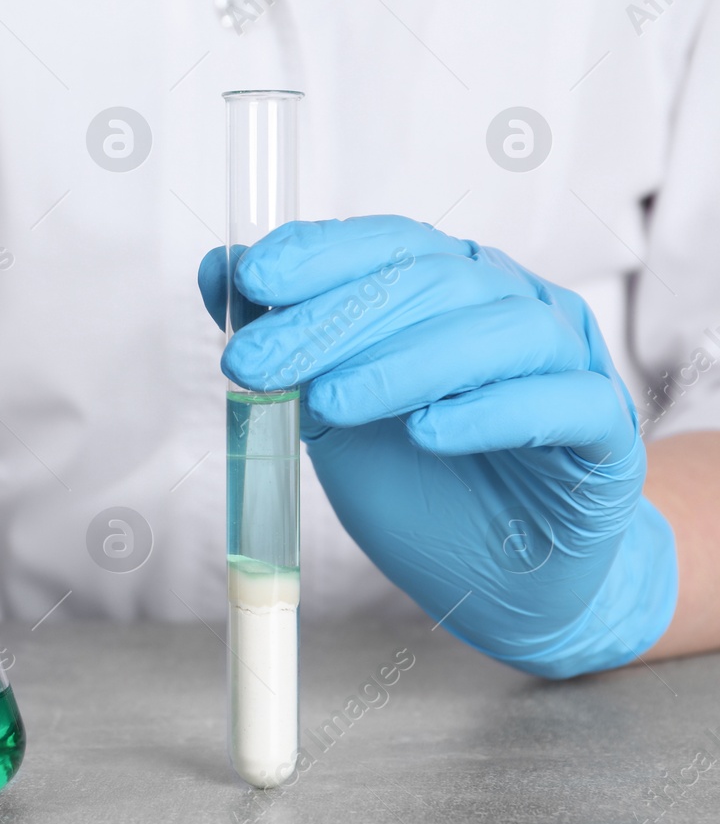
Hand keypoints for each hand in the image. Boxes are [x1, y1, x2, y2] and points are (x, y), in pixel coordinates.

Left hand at [198, 215, 676, 677]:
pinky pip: (564, 403)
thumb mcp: (330, 411)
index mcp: (453, 289)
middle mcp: (516, 309)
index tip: (252, 278)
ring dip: (405, 362)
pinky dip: (492, 411)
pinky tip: (429, 432)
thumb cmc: (419, 482)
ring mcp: (570, 367)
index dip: (321, 252)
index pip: (392, 244)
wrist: (506, 579)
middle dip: (333, 318)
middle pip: (435, 282)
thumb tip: (218, 268)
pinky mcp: (605, 438)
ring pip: (502, 332)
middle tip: (256, 362)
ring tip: (330, 403)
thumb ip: (286, 342)